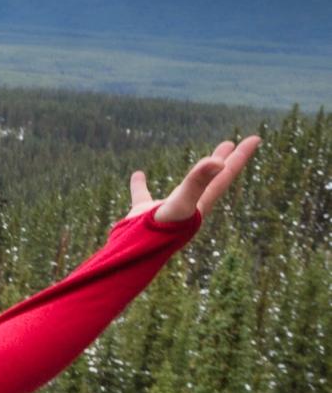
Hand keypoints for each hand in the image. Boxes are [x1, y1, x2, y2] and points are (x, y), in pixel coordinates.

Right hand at [127, 135, 260, 224]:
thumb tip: (219, 162)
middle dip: (223, 161)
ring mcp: (167, 209)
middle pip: (212, 178)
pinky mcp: (144, 213)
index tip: (255, 138)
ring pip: (185, 188)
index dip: (240, 156)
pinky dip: (141, 184)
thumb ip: (198, 182)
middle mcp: (190, 205)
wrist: (137, 254)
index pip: (226, 174)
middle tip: (232, 144)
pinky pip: (144, 194)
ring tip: (200, 161)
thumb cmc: (163, 230)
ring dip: (195, 174)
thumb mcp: (183, 202)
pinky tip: (139, 175)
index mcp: (202, 202)